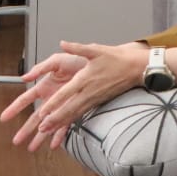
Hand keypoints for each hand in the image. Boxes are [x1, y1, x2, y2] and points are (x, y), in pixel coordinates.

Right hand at [0, 50, 87, 152]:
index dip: (14, 108)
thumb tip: (24, 77)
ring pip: (47, 126)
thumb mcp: (55, 61)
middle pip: (34, 118)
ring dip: (39, 137)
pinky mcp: (73, 112)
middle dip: (25, 129)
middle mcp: (51, 100)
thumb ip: (40, 69)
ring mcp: (61, 108)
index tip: (4, 117)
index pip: (25, 100)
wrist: (94, 67)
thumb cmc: (76, 62)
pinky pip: (64, 127)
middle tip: (16, 140)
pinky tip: (53, 145)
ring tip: (31, 148)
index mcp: (43, 88)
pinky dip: (58, 136)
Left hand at [23, 41, 148, 149]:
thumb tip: (62, 43)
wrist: (135, 68)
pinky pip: (81, 114)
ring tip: (47, 131)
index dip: (54, 104)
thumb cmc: (116, 58)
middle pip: (68, 109)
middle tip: (41, 129)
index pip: (66, 94)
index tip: (43, 112)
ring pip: (74, 114)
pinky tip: (63, 125)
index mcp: (85, 79)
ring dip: (61, 123)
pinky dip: (71, 120)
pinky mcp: (97, 102)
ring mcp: (93, 99)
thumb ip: (77, 48)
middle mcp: (88, 92)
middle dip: (54, 120)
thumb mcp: (95, 49)